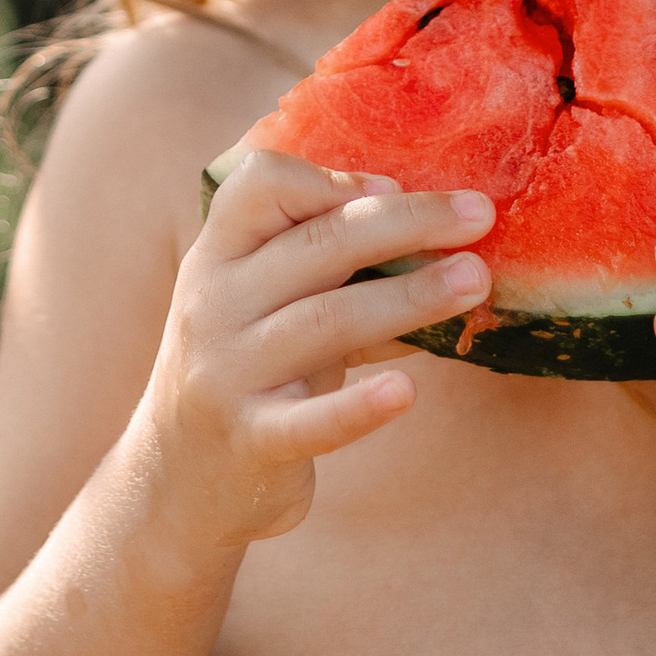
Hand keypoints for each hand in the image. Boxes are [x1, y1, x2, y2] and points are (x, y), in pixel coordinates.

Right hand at [137, 152, 494, 558]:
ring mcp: (228, 373)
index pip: (259, 185)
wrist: (176, 477)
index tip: (394, 185)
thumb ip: (326, 268)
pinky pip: (311, 421)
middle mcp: (215, 303)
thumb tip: (438, 233)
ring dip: (410, 298)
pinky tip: (406, 392)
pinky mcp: (250, 440)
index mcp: (218, 254)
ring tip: (475, 281)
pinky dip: (359, 407)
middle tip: (480, 215)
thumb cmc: (248, 367)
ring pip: (327, 321)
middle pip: (317, 247)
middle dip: (406, 223)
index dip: (329, 178)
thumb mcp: (266, 304)